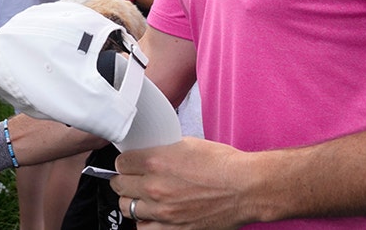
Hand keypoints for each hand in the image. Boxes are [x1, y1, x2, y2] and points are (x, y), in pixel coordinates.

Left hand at [111, 137, 257, 228]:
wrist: (246, 188)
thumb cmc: (223, 164)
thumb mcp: (187, 144)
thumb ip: (162, 150)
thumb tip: (148, 154)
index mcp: (156, 161)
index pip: (120, 163)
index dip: (126, 162)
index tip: (130, 164)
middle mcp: (155, 187)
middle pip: (119, 186)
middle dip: (125, 181)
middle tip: (133, 179)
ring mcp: (163, 211)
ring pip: (127, 208)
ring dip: (133, 201)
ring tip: (143, 197)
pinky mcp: (173, 229)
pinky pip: (144, 229)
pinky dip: (145, 222)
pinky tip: (153, 215)